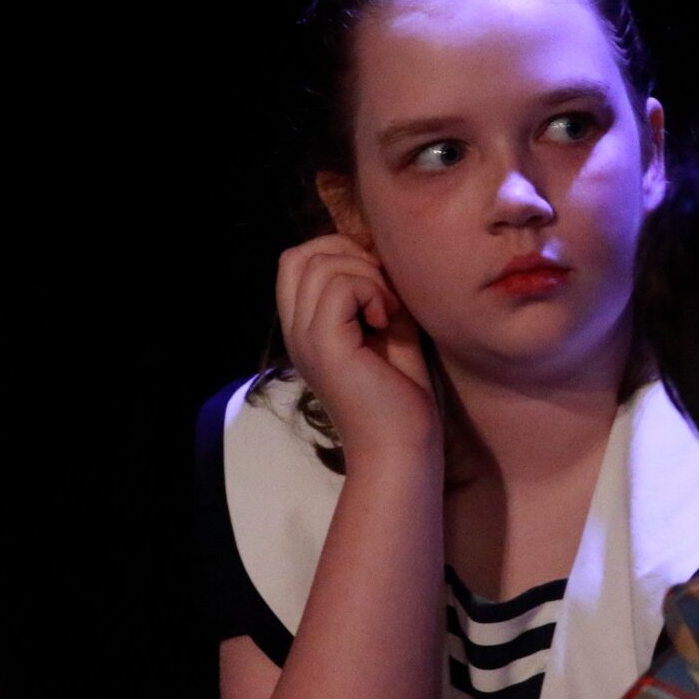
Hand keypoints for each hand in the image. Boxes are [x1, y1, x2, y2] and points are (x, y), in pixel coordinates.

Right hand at [276, 235, 437, 461]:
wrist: (403, 447)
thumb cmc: (400, 394)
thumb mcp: (387, 326)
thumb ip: (374, 289)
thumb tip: (377, 250)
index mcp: (304, 327)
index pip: (296, 260)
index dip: (339, 252)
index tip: (378, 283)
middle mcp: (295, 331)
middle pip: (301, 254)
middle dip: (351, 255)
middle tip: (384, 293)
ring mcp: (305, 338)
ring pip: (322, 264)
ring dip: (367, 276)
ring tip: (388, 312)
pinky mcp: (325, 346)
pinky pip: (340, 286)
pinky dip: (372, 292)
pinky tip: (386, 322)